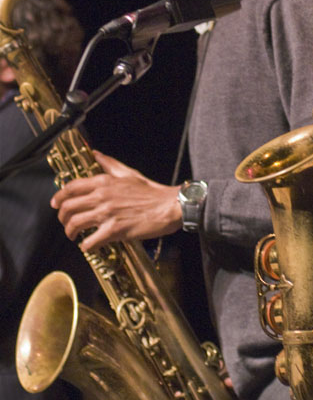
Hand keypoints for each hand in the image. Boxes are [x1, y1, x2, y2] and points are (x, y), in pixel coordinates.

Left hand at [50, 150, 181, 250]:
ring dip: (70, 232)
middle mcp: (102, 196)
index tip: (55, 204)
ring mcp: (107, 214)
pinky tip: (88, 246)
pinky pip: (90, 241)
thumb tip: (96, 154)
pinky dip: (85, 246)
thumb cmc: (152, 192)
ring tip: (74, 236)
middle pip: (68, 207)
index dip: (58, 197)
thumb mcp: (129, 173)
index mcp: (104, 182)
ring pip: (75, 224)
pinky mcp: (114, 231)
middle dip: (61, 217)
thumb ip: (109, 164)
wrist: (169, 206)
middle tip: (65, 223)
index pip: (71, 188)